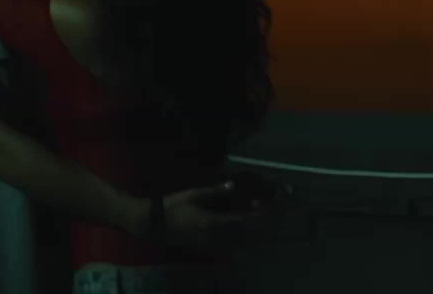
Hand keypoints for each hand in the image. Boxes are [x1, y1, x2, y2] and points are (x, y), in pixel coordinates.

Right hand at [154, 181, 274, 249]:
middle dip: (266, 225)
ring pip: (243, 243)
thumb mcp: (193, 194)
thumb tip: (232, 184)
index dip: (261, 214)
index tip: (272, 206)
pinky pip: (232, 249)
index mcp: (213, 222)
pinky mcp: (208, 248)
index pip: (244, 220)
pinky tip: (252, 236)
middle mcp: (216, 237)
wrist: (154, 225)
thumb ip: (215, 191)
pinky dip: (246, 242)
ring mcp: (212, 245)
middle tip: (278, 213)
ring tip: (270, 222)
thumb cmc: (172, 206)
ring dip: (258, 234)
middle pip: (248, 234)